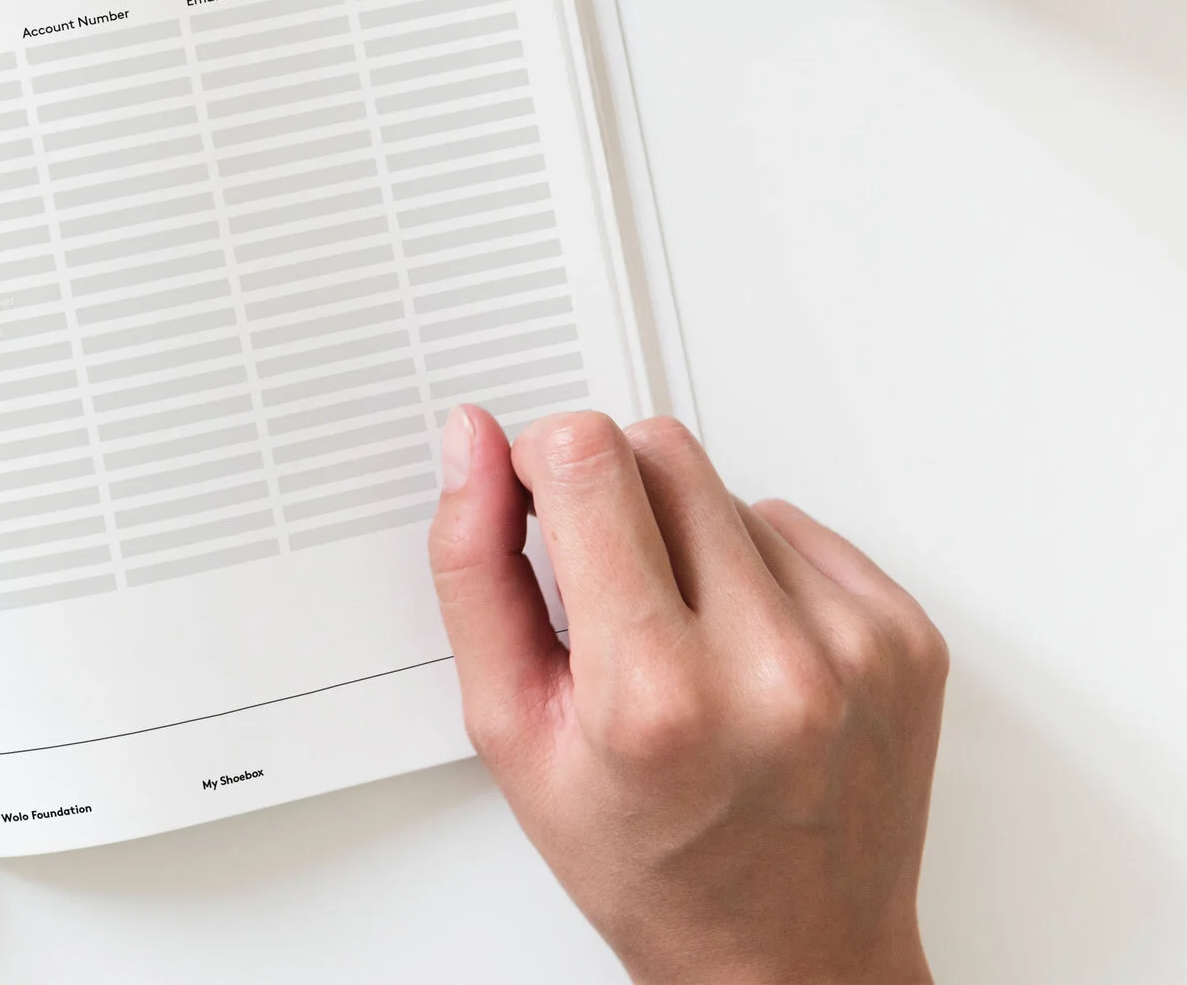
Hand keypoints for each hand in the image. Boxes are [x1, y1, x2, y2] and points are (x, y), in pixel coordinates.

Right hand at [428, 407, 946, 983]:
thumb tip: (473, 446)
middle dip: (610, 494)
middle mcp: (770, 664)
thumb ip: (475, 572)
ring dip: (688, 538)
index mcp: (655, 694)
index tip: (533, 503)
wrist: (791, 959)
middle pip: (661, 450)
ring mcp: (854, 648)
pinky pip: (799, 527)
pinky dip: (757, 568)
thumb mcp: (513, 730)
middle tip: (605, 591)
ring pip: (729, 486)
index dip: (540, 462)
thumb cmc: (648, 863)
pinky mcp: (906, 637)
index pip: (588, 459)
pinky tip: (740, 645)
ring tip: (680, 638)